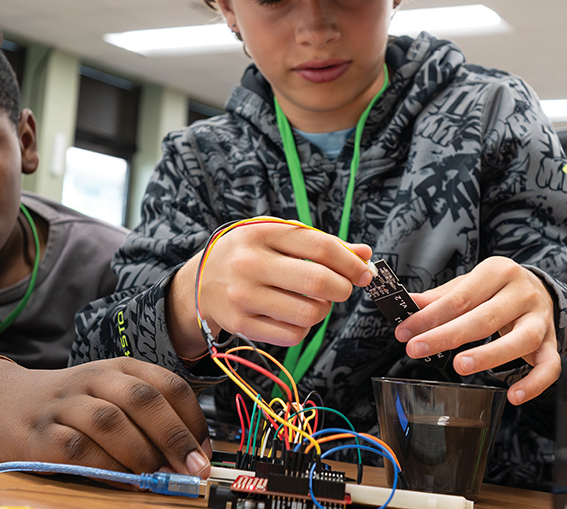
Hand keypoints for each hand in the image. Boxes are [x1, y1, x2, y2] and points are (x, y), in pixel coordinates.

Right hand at [0, 357, 211, 478]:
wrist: (1, 403)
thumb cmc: (71, 405)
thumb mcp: (111, 395)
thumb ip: (149, 418)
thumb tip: (192, 455)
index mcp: (120, 367)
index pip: (168, 385)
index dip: (192, 420)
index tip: (204, 452)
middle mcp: (94, 379)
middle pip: (142, 399)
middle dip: (174, 436)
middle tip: (193, 468)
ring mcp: (65, 406)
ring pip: (110, 421)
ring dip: (141, 452)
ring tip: (156, 476)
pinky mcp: (39, 437)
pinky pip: (77, 449)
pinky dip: (104, 466)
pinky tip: (120, 479)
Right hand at [168, 218, 373, 355]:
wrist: (201, 280)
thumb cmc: (251, 253)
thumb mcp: (279, 236)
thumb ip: (321, 243)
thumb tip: (364, 255)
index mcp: (263, 232)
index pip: (321, 247)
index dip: (351, 262)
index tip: (363, 272)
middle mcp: (250, 263)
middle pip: (318, 281)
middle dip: (343, 289)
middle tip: (343, 289)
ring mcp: (243, 295)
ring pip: (309, 313)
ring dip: (323, 310)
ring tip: (314, 301)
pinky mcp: (241, 323)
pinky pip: (293, 335)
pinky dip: (304, 328)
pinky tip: (295, 315)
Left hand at [393, 256, 558, 405]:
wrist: (541, 289)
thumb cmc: (497, 288)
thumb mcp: (470, 284)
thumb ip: (441, 297)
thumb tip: (409, 303)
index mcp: (498, 271)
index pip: (460, 297)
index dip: (429, 317)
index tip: (405, 332)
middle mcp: (522, 293)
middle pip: (485, 318)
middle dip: (447, 336)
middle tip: (417, 349)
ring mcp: (540, 319)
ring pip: (520, 340)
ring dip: (489, 356)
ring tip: (460, 366)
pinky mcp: (552, 342)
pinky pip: (550, 365)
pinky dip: (534, 383)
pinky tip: (514, 396)